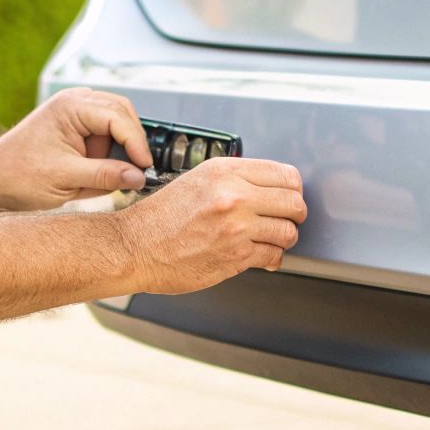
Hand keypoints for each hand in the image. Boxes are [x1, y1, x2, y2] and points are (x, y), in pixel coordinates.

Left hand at [0, 88, 152, 209]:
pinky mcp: (74, 124)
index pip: (119, 118)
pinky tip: (99, 171)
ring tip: (109, 175)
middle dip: (131, 143)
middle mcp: (74, 101)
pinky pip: (104, 132)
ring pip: (117, 122)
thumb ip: (105, 176)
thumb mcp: (66, 180)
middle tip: (136, 172)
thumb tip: (138, 176)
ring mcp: (74, 111)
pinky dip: (108, 151)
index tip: (145, 168)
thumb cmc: (18, 176)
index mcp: (71, 107)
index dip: (136, 144)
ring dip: (119, 148)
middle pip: (123, 113)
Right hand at [112, 158, 306, 294]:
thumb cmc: (160, 219)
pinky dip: (272, 257)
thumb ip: (233, 180)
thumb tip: (268, 189)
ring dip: (285, 238)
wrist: (135, 247)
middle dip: (294, 214)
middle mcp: (233, 195)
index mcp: (225, 171)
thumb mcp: (197, 181)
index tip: (289, 196)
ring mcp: (236, 227)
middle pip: (294, 202)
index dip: (292, 189)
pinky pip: (273, 255)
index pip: (285, 175)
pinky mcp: (235, 256)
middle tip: (287, 219)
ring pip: (288, 231)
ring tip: (273, 238)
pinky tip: (262, 255)